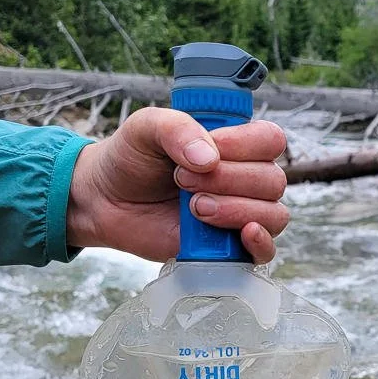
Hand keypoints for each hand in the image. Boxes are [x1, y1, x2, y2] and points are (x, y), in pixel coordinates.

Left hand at [67, 108, 288, 262]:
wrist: (104, 199)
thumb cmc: (131, 158)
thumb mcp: (146, 127)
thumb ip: (177, 128)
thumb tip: (208, 159)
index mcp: (235, 144)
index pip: (270, 140)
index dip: (245, 146)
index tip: (211, 148)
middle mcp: (246, 178)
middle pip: (272, 180)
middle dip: (228, 180)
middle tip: (182, 181)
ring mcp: (241, 214)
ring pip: (273, 214)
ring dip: (236, 210)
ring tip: (194, 208)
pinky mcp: (229, 248)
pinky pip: (266, 251)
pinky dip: (260, 243)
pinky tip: (242, 235)